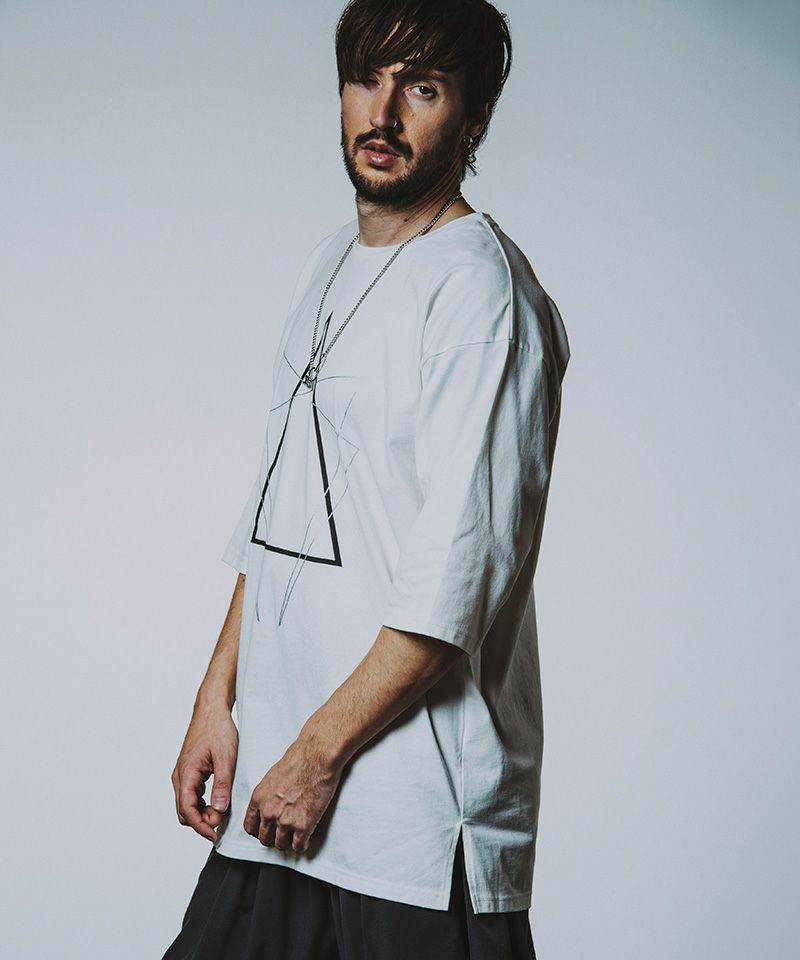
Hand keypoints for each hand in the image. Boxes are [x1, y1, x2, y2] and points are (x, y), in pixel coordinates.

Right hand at [171, 704, 238, 841]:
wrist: (212, 710)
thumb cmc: (218, 729)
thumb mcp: (225, 757)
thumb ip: (222, 785)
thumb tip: (219, 810)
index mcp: (186, 773)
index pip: (187, 810)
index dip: (200, 826)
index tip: (214, 835)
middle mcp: (180, 776)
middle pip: (184, 811)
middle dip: (201, 821)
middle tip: (221, 824)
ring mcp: (183, 774)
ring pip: (186, 804)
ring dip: (201, 813)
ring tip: (220, 813)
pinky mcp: (189, 771)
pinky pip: (191, 795)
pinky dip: (201, 804)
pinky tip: (216, 802)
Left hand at [243, 733, 342, 853]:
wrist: (318, 756)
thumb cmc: (299, 759)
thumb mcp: (273, 776)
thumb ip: (268, 794)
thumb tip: (271, 803)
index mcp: (259, 798)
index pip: (250, 827)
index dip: (259, 831)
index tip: (266, 831)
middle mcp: (268, 811)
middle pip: (264, 839)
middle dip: (274, 838)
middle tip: (283, 834)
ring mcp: (285, 820)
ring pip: (281, 845)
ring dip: (288, 842)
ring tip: (295, 836)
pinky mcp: (303, 825)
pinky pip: (298, 846)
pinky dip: (302, 844)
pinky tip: (306, 838)